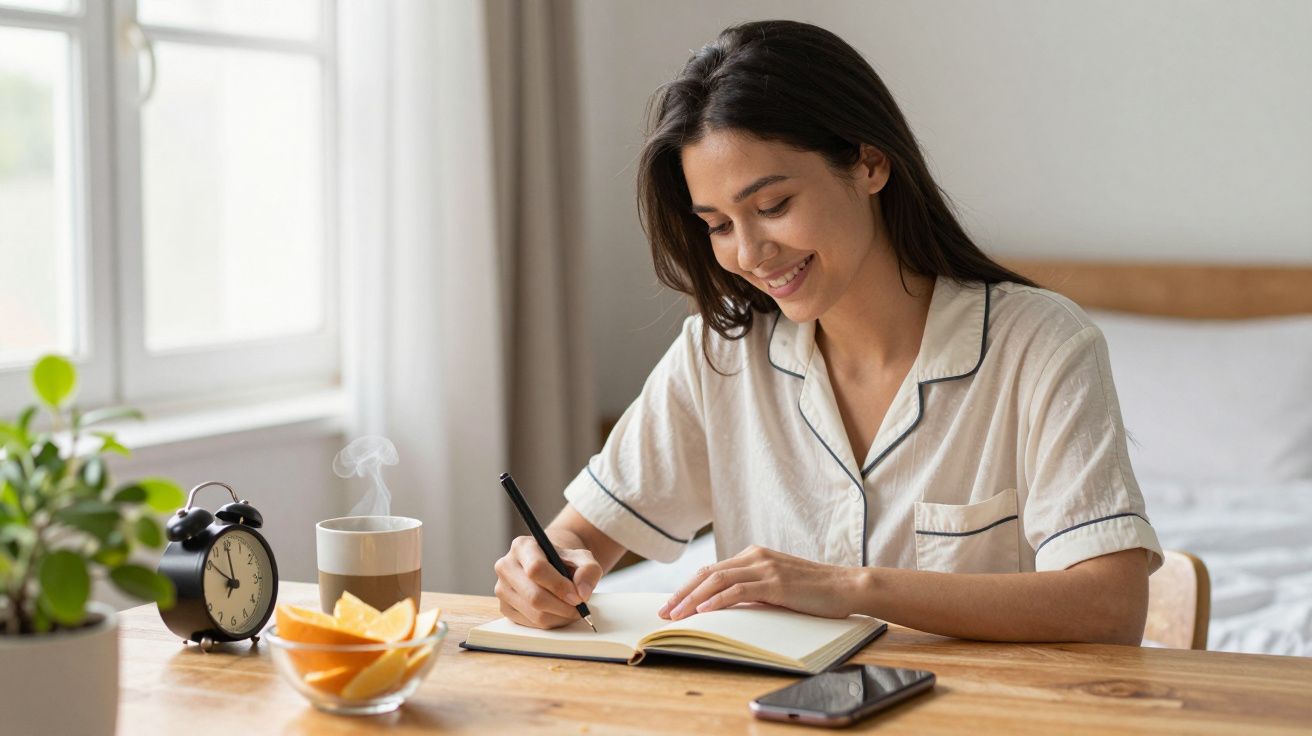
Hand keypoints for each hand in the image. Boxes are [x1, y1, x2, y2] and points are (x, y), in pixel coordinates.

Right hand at [494, 534, 602, 628]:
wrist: (550, 567)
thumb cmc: (564, 562)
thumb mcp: (582, 558)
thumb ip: (588, 570)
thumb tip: (582, 593)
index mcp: (522, 546)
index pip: (536, 569)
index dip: (559, 586)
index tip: (578, 597)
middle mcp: (506, 566)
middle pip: (533, 595)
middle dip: (562, 607)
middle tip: (579, 608)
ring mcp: (502, 588)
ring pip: (533, 613)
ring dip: (559, 617)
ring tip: (572, 610)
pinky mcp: (504, 607)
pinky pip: (529, 623)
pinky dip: (550, 623)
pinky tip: (558, 613)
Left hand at [659, 545, 856, 619]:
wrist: (846, 586)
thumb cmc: (814, 591)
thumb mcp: (777, 586)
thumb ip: (753, 589)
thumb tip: (725, 606)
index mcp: (754, 555)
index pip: (711, 571)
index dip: (687, 588)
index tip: (671, 604)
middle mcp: (755, 556)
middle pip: (707, 573)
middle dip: (682, 594)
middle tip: (664, 613)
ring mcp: (765, 568)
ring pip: (717, 580)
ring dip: (693, 599)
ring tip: (677, 616)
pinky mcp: (776, 582)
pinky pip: (739, 590)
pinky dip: (718, 600)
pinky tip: (704, 611)